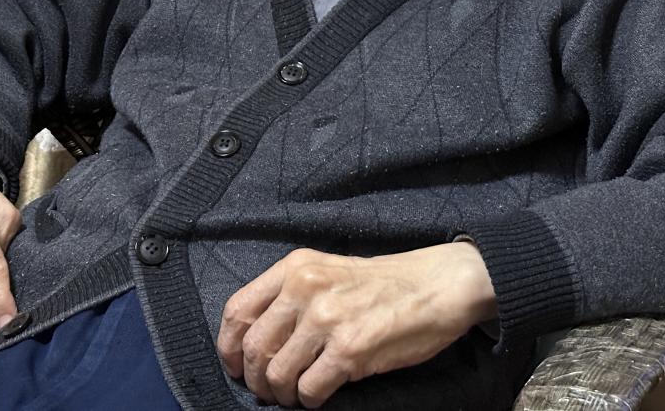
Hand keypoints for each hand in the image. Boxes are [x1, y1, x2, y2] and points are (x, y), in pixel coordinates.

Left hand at [216, 243, 496, 407]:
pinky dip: (308, 402)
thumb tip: (256, 342)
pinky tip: (319, 397)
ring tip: (295, 396)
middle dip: (256, 379)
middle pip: (252, 347)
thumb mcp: (326, 271)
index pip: (237, 310)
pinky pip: (309, 389)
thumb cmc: (382, 284)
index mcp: (294, 268)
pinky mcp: (350, 349)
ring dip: (282, 395)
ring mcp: (326, 318)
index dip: (228, 347)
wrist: (436, 285)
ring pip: (277, 373)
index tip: (236, 367)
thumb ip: (290, 297)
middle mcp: (303, 289)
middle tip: (269, 391)